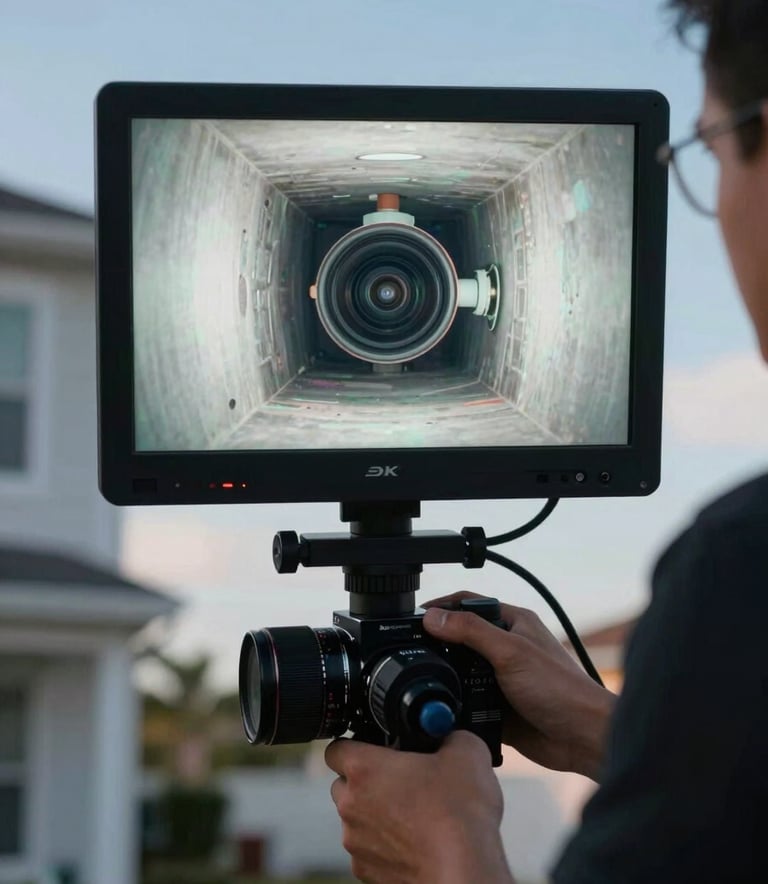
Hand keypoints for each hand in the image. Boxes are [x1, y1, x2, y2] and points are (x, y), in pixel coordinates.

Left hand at [325, 730, 514, 883]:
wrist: (465, 871)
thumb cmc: (458, 814)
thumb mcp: (466, 752)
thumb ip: (450, 734)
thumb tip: (450, 734)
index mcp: (364, 769)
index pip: (336, 748)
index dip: (356, 745)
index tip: (377, 748)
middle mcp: (351, 806)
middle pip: (343, 784)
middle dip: (366, 780)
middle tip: (400, 779)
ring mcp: (356, 842)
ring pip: (356, 819)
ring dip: (376, 814)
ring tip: (414, 813)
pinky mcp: (367, 872)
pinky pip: (368, 849)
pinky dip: (385, 844)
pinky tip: (415, 841)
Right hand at [422, 591, 615, 780]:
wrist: (582, 738)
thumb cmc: (560, 688)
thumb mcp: (510, 652)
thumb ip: (471, 631)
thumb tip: (433, 617)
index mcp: (512, 623)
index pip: (469, 604)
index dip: (442, 607)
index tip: (415, 617)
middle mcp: (506, 647)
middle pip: (461, 639)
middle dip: (439, 646)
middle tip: (413, 652)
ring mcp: (502, 678)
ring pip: (462, 673)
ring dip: (448, 678)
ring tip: (428, 681)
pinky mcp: (498, 707)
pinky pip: (468, 702)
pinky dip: (457, 705)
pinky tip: (445, 708)